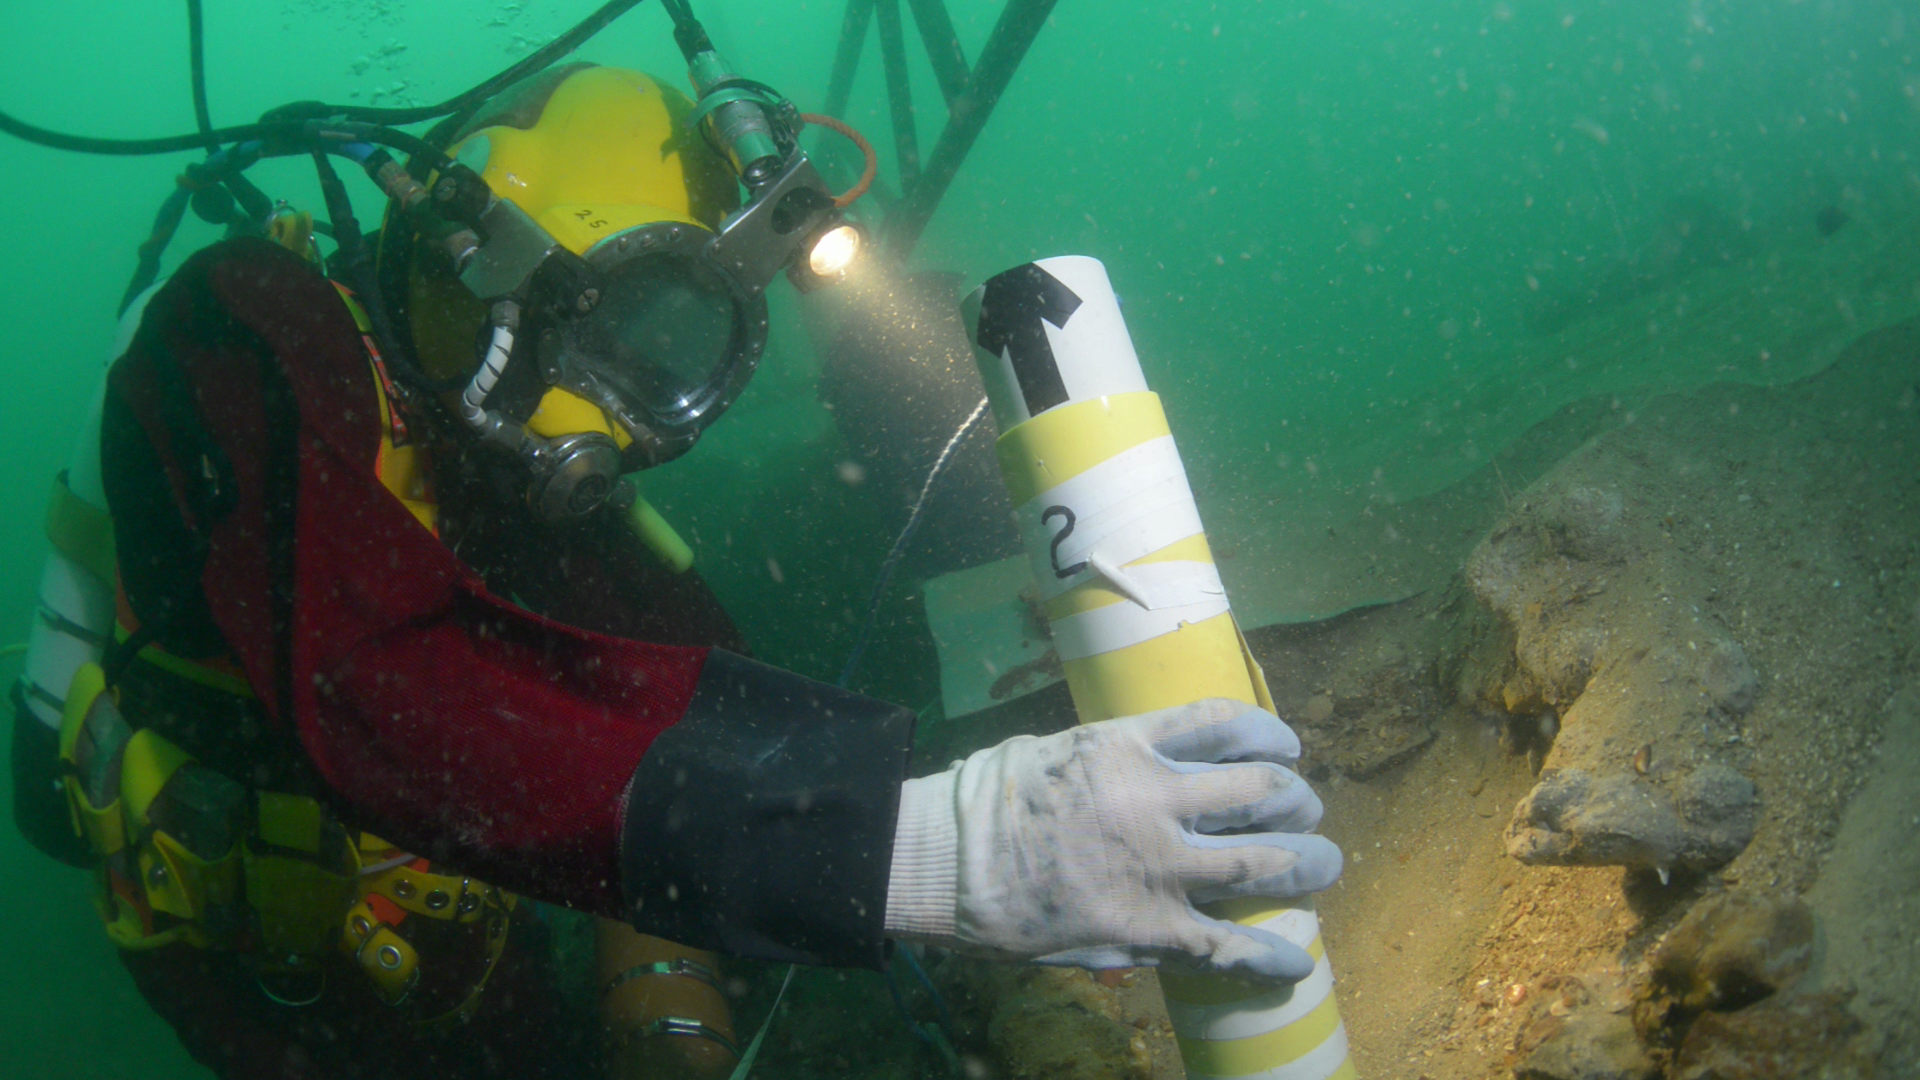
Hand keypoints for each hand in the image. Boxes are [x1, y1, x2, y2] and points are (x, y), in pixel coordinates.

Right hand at [884, 698, 1340, 983]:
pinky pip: (1229, 945)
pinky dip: (1271, 955)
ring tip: (1320, 865)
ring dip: (1306, 863)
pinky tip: (1296, 959)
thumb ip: (1114, 755)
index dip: (1270, 735)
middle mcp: (1155, 799)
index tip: (1286, 748)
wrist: (945, 864)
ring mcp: (1157, 867)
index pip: (1225, 724)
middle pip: (1262, 792)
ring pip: (1264, 861)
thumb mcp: (1057, 749)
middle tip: (1304, 811)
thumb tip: (1152, 759)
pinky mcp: (1147, 928)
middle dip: (1297, 801)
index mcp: (1129, 745)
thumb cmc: (986, 801)